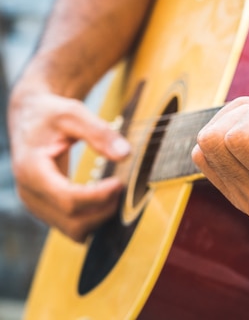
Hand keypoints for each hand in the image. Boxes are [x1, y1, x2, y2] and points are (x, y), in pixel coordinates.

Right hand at [8, 88, 129, 241]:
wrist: (29, 116)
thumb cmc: (51, 113)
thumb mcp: (73, 113)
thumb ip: (100, 132)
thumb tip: (125, 154)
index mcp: (32, 170)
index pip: (68, 199)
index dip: (98, 196)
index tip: (119, 182)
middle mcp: (30, 193)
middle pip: (72, 222)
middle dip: (103, 210)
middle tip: (121, 187)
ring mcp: (36, 203)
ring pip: (73, 230)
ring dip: (99, 217)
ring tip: (115, 191)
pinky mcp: (45, 207)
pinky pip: (71, 225)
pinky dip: (92, 217)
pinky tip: (105, 197)